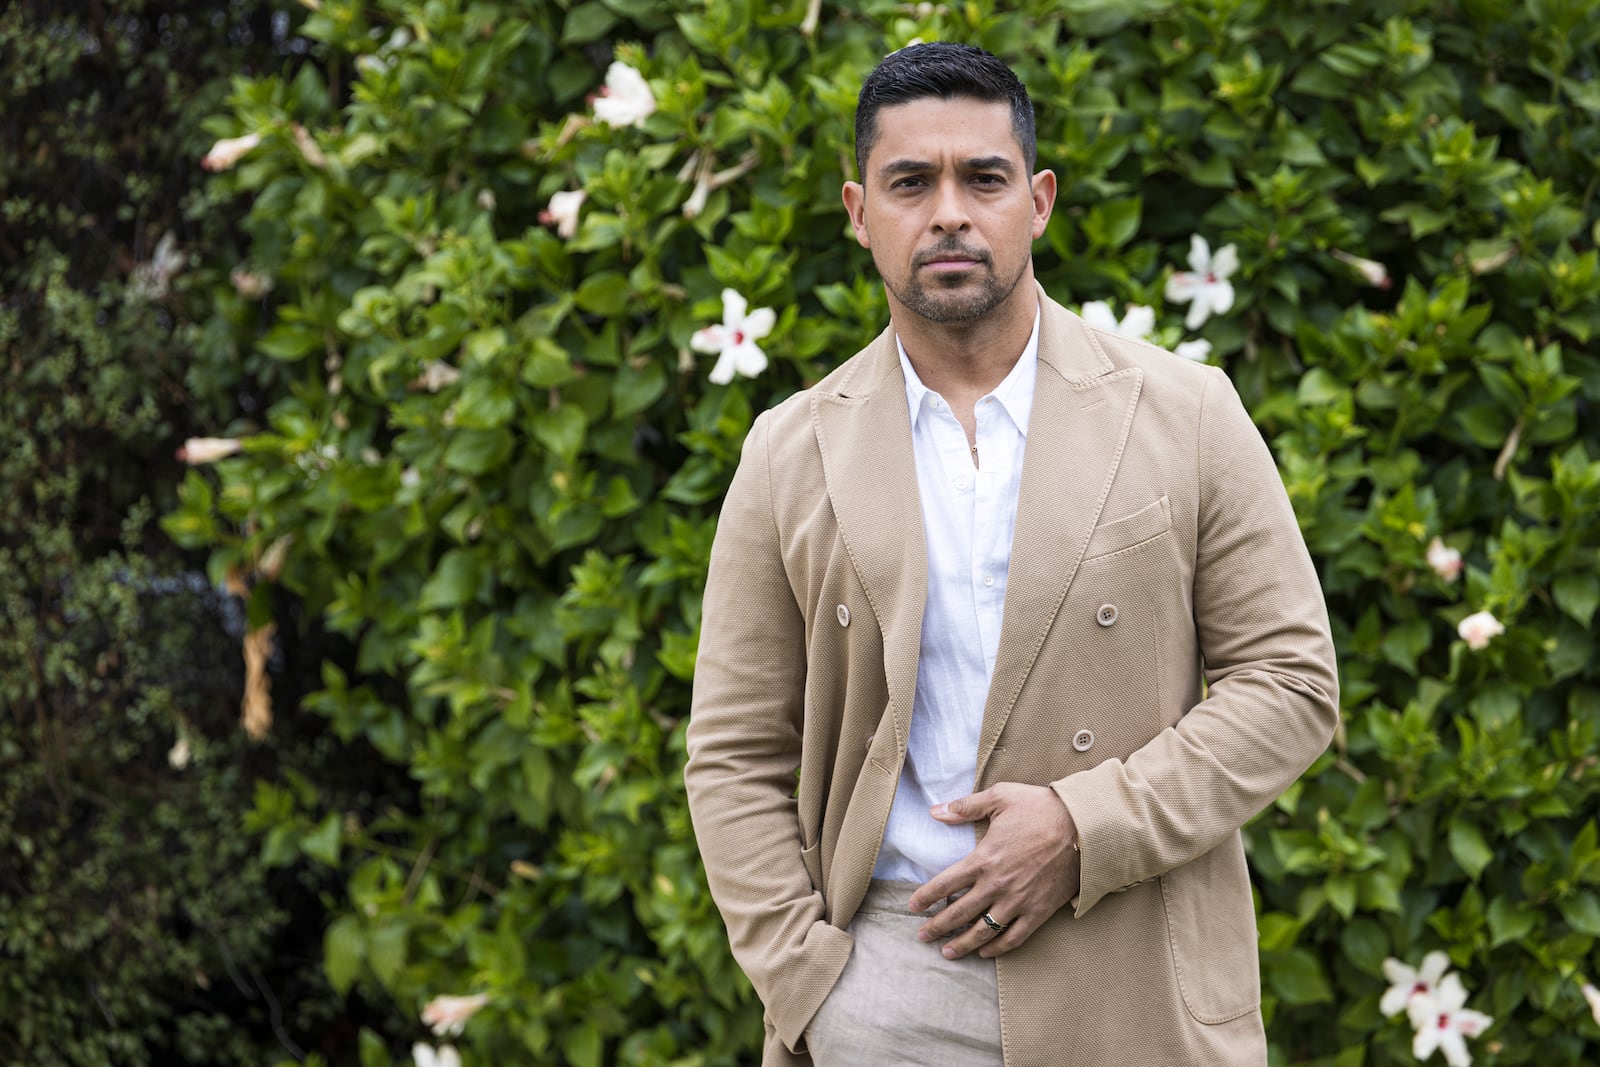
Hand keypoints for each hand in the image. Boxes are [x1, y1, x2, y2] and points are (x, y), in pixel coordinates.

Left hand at [906, 783, 1080, 959]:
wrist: (1083, 827)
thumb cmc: (1041, 808)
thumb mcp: (1000, 797)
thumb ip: (965, 806)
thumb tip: (934, 811)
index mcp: (983, 858)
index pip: (944, 884)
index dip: (924, 898)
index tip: (912, 907)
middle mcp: (997, 885)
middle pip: (958, 913)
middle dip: (937, 927)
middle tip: (922, 936)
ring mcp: (1018, 901)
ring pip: (983, 931)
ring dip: (963, 944)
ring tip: (947, 952)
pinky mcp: (1039, 911)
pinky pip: (1014, 937)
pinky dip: (998, 948)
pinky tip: (986, 952)